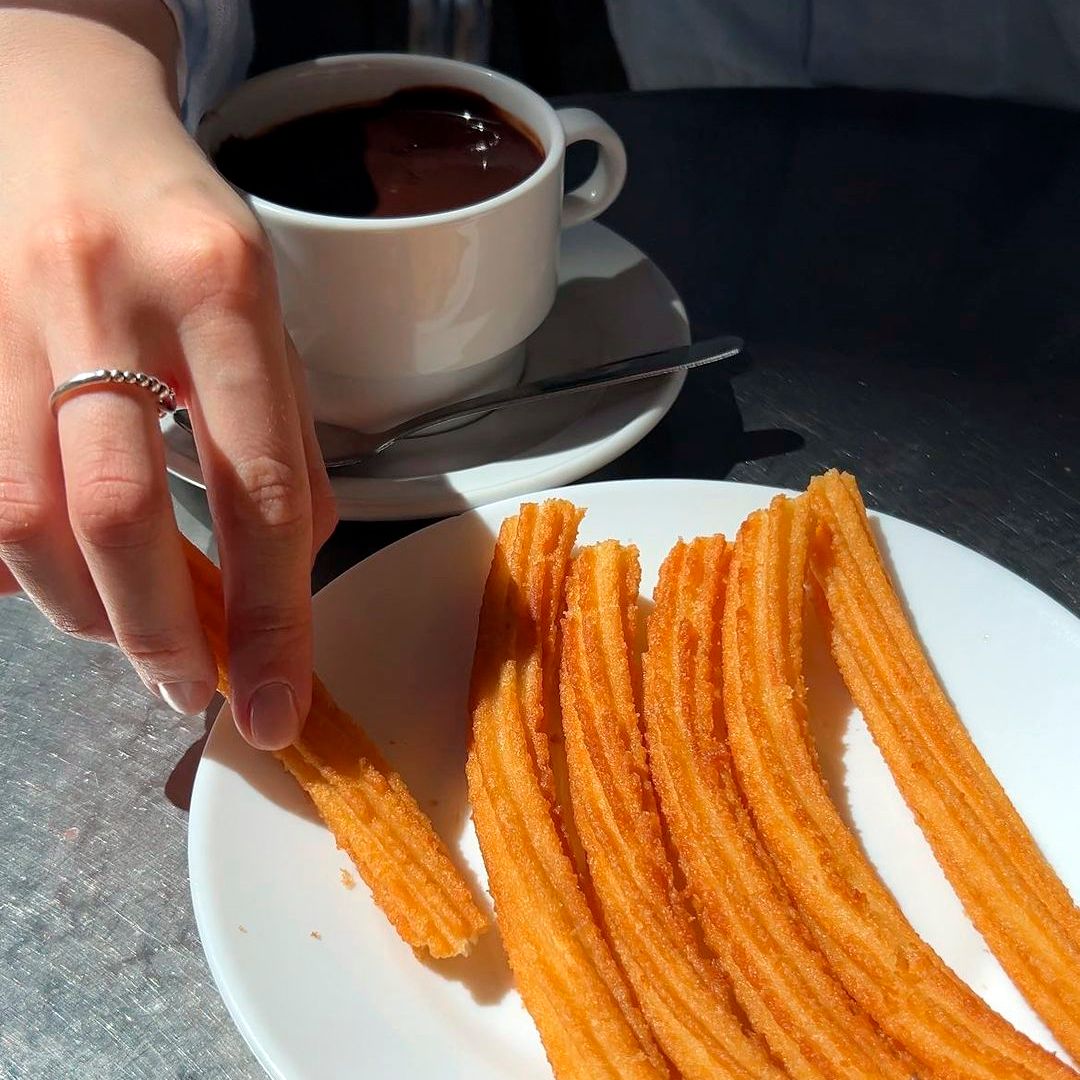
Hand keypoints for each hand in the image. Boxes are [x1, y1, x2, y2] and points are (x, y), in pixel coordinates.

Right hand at [0, 5, 336, 747]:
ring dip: (86, 611)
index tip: (275, 706)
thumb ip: (283, 442)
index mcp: (222, 286)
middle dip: (158, 634)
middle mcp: (105, 296)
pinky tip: (68, 582)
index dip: (270, 618)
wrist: (57, 116)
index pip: (255, 487)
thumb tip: (287, 574)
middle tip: (193, 691)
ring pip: (23, 515)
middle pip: (117, 514)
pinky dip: (21, 564)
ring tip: (137, 638)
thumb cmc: (181, 228)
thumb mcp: (267, 317)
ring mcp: (6, 317)